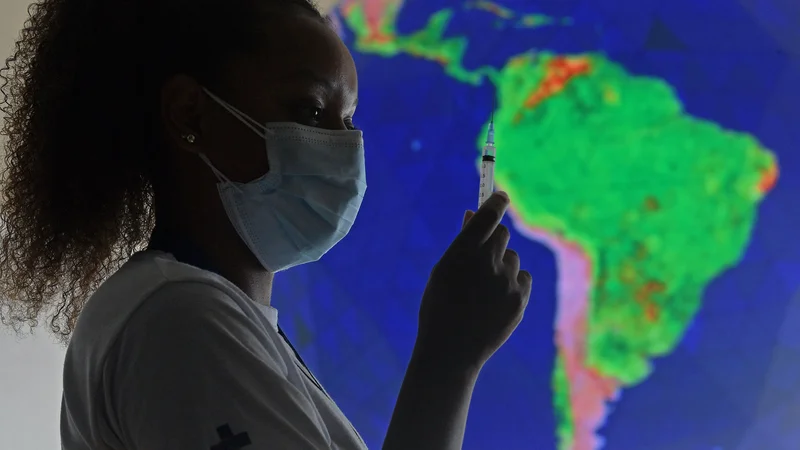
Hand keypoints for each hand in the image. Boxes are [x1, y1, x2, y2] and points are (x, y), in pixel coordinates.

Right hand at [415, 192, 532, 372]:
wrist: (451, 350)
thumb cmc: (441, 306)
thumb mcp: (443, 270)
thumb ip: (462, 241)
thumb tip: (473, 213)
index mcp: (462, 252)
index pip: (489, 214)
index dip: (496, 201)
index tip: (500, 196)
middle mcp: (486, 262)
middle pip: (503, 234)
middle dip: (495, 239)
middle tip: (482, 255)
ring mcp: (506, 282)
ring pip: (512, 258)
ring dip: (501, 266)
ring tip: (483, 290)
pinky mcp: (520, 299)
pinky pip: (522, 277)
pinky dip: (512, 283)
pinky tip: (495, 299)